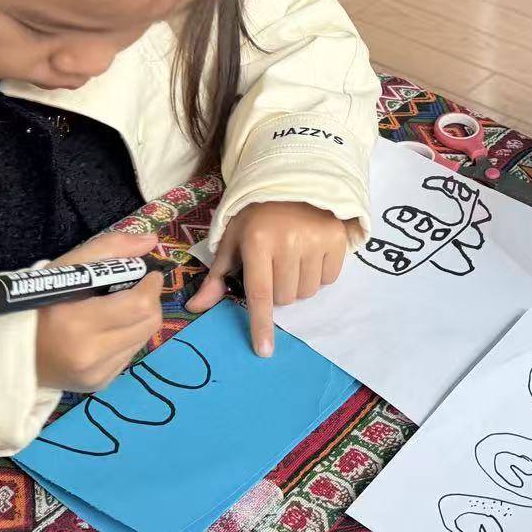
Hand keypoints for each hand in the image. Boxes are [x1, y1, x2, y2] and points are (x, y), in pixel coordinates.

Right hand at [34, 229, 164, 391]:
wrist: (6, 350)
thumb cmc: (35, 302)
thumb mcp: (66, 267)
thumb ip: (110, 249)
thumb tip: (151, 240)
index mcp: (77, 322)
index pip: (139, 304)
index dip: (150, 285)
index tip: (147, 273)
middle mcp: (90, 354)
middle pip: (149, 323)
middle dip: (149, 301)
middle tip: (135, 289)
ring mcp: (96, 373)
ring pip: (144, 339)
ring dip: (139, 320)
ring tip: (117, 310)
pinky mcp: (99, 384)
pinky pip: (130, 355)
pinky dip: (126, 339)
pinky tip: (106, 331)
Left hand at [186, 201, 350, 355]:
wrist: (292, 181)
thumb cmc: (256, 215)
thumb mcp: (233, 241)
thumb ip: (217, 277)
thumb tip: (194, 308)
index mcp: (257, 242)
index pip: (259, 294)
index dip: (261, 324)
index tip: (264, 350)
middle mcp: (288, 242)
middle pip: (285, 297)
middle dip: (278, 291)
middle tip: (275, 268)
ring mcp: (315, 240)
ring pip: (308, 291)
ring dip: (299, 284)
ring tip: (293, 259)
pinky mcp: (336, 238)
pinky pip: (329, 278)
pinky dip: (319, 274)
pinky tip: (310, 254)